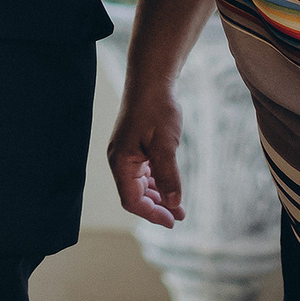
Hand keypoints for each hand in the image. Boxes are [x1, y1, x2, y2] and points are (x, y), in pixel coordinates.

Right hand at [106, 81, 186, 227]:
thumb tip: (173, 204)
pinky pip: (143, 172)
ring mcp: (126, 152)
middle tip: (179, 216)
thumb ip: (168, 176)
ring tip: (178, 205)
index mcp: (121, 162)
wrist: (152, 80)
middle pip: (135, 195)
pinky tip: (170, 184)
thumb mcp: (166, 146)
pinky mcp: (134, 145)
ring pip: (140, 184)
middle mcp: (120, 160)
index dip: (152, 214)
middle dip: (157, 207)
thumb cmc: (156, 109)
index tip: (173, 221)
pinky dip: (157, 182)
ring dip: (158, 196)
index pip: (132, 200)